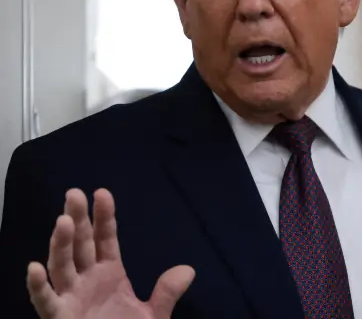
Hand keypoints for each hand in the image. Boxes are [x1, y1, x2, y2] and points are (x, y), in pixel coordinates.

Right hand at [26, 188, 194, 318]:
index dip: (103, 216)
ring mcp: (72, 298)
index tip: (101, 192)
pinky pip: (46, 302)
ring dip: (60, 245)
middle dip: (77, 219)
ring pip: (62, 267)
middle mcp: (87, 281)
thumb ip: (166, 292)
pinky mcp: (60, 318)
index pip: (105, 239)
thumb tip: (188, 270)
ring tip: (63, 221)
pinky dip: (39, 286)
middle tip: (73, 194)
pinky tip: (36, 268)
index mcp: (109, 273)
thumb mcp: (153, 315)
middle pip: (81, 245)